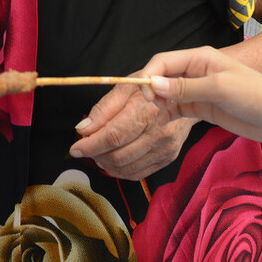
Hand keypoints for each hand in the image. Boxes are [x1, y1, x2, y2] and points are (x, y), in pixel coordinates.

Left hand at [69, 79, 194, 178]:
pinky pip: (138, 174)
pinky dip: (119, 171)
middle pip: (118, 155)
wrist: (186, 97)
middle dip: (95, 154)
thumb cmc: (151, 89)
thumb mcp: (125, 88)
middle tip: (85, 147)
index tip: (75, 147)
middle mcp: (159, 133)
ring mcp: (166, 149)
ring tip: (97, 152)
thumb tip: (83, 128)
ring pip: (126, 168)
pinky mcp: (168, 159)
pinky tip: (111, 160)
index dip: (91, 145)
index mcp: (147, 112)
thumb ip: (103, 109)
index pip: (114, 136)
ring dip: (105, 164)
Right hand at [140, 47, 261, 148]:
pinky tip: (160, 123)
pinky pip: (176, 109)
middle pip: (161, 76)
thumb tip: (153, 84)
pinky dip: (165, 115)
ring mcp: (198, 90)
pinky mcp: (202, 107)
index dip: (148, 75)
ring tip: (157, 115)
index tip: (144, 95)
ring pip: (166, 94)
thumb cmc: (257, 96)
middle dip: (149, 90)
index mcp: (200, 58)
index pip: (162, 61)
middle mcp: (195, 71)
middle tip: (151, 106)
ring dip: (157, 103)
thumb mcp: (220, 88)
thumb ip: (185, 87)